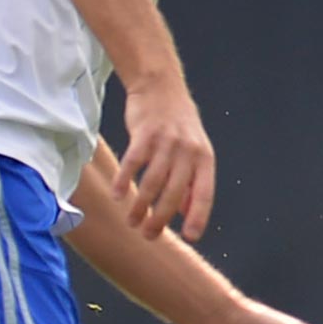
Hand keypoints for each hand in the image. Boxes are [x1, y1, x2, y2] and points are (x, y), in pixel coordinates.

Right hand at [114, 79, 216, 239]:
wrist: (161, 87)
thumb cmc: (179, 125)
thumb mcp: (195, 151)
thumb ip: (192, 182)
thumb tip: (187, 213)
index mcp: (204, 159)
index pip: (204, 193)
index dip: (198, 216)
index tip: (191, 237)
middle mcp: (188, 152)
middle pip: (174, 193)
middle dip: (161, 218)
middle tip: (149, 235)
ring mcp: (166, 142)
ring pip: (152, 182)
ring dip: (141, 206)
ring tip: (132, 222)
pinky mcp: (144, 134)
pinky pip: (133, 162)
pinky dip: (124, 181)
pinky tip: (118, 195)